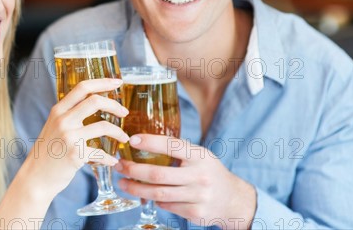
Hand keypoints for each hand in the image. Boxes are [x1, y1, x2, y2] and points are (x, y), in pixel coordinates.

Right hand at [25, 78, 129, 195]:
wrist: (35, 178)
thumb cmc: (47, 153)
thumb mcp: (53, 127)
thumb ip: (69, 115)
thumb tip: (93, 103)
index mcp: (58, 110)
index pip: (82, 87)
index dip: (102, 82)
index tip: (117, 82)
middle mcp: (63, 120)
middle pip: (95, 101)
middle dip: (115, 105)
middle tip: (124, 112)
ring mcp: (69, 136)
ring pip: (103, 126)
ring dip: (119, 133)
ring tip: (124, 139)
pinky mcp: (76, 154)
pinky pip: (101, 152)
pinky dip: (110, 158)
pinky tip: (112, 161)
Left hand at [115, 135, 255, 229]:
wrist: (233, 200)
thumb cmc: (209, 172)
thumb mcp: (200, 155)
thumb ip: (177, 151)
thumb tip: (141, 143)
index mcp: (199, 156)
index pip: (172, 145)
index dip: (151, 142)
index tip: (132, 140)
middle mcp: (199, 176)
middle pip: (159, 174)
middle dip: (134, 170)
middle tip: (119, 165)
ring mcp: (198, 196)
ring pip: (158, 194)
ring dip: (136, 188)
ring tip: (123, 183)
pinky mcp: (195, 213)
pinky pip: (166, 206)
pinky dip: (153, 200)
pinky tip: (145, 194)